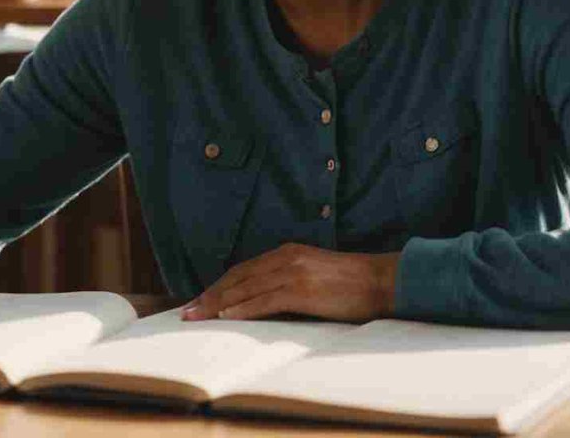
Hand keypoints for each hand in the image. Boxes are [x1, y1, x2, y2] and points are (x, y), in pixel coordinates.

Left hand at [180, 243, 397, 322]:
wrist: (382, 280)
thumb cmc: (352, 284)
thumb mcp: (314, 274)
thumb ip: (289, 282)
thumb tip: (264, 301)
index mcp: (287, 253)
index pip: (242, 270)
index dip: (218, 286)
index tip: (200, 300)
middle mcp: (285, 258)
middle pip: (237, 277)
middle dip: (209, 295)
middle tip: (187, 311)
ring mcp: (293, 273)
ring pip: (245, 289)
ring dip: (217, 304)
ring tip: (197, 317)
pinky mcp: (302, 290)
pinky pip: (264, 300)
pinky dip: (242, 309)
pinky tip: (226, 317)